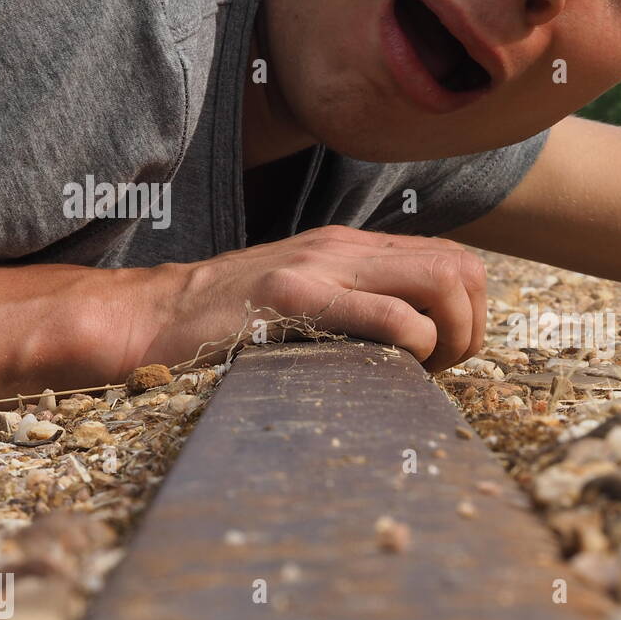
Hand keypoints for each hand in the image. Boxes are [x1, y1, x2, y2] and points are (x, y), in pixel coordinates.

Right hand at [128, 225, 487, 373]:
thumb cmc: (227, 323)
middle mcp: (346, 248)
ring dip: (450, 336)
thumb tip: (413, 341)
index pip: (454, 260)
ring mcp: (322, 268)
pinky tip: (390, 367)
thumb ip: (355, 305)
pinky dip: (414, 344)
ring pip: (441, 282)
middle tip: (439, 369)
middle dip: (470, 327)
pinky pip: (389, 313)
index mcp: (354, 248)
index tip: (442, 356)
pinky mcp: (295, 298)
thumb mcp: (305, 299)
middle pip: (462, 268)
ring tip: (419, 371)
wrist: (149, 317)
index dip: (468, 313)